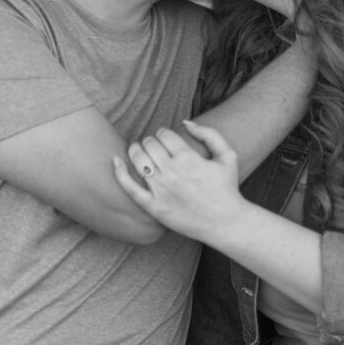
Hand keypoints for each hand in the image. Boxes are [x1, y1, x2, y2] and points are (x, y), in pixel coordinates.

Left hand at [112, 120, 245, 242]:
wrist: (225, 223)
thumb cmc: (228, 188)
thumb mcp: (228, 155)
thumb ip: (209, 134)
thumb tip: (185, 122)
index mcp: (189, 158)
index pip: (164, 134)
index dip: (163, 133)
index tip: (165, 138)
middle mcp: (172, 172)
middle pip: (149, 145)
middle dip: (150, 141)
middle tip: (153, 146)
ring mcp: (161, 190)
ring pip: (138, 160)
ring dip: (135, 150)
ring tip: (138, 151)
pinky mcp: (154, 206)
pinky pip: (129, 187)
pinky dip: (119, 172)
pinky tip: (115, 161)